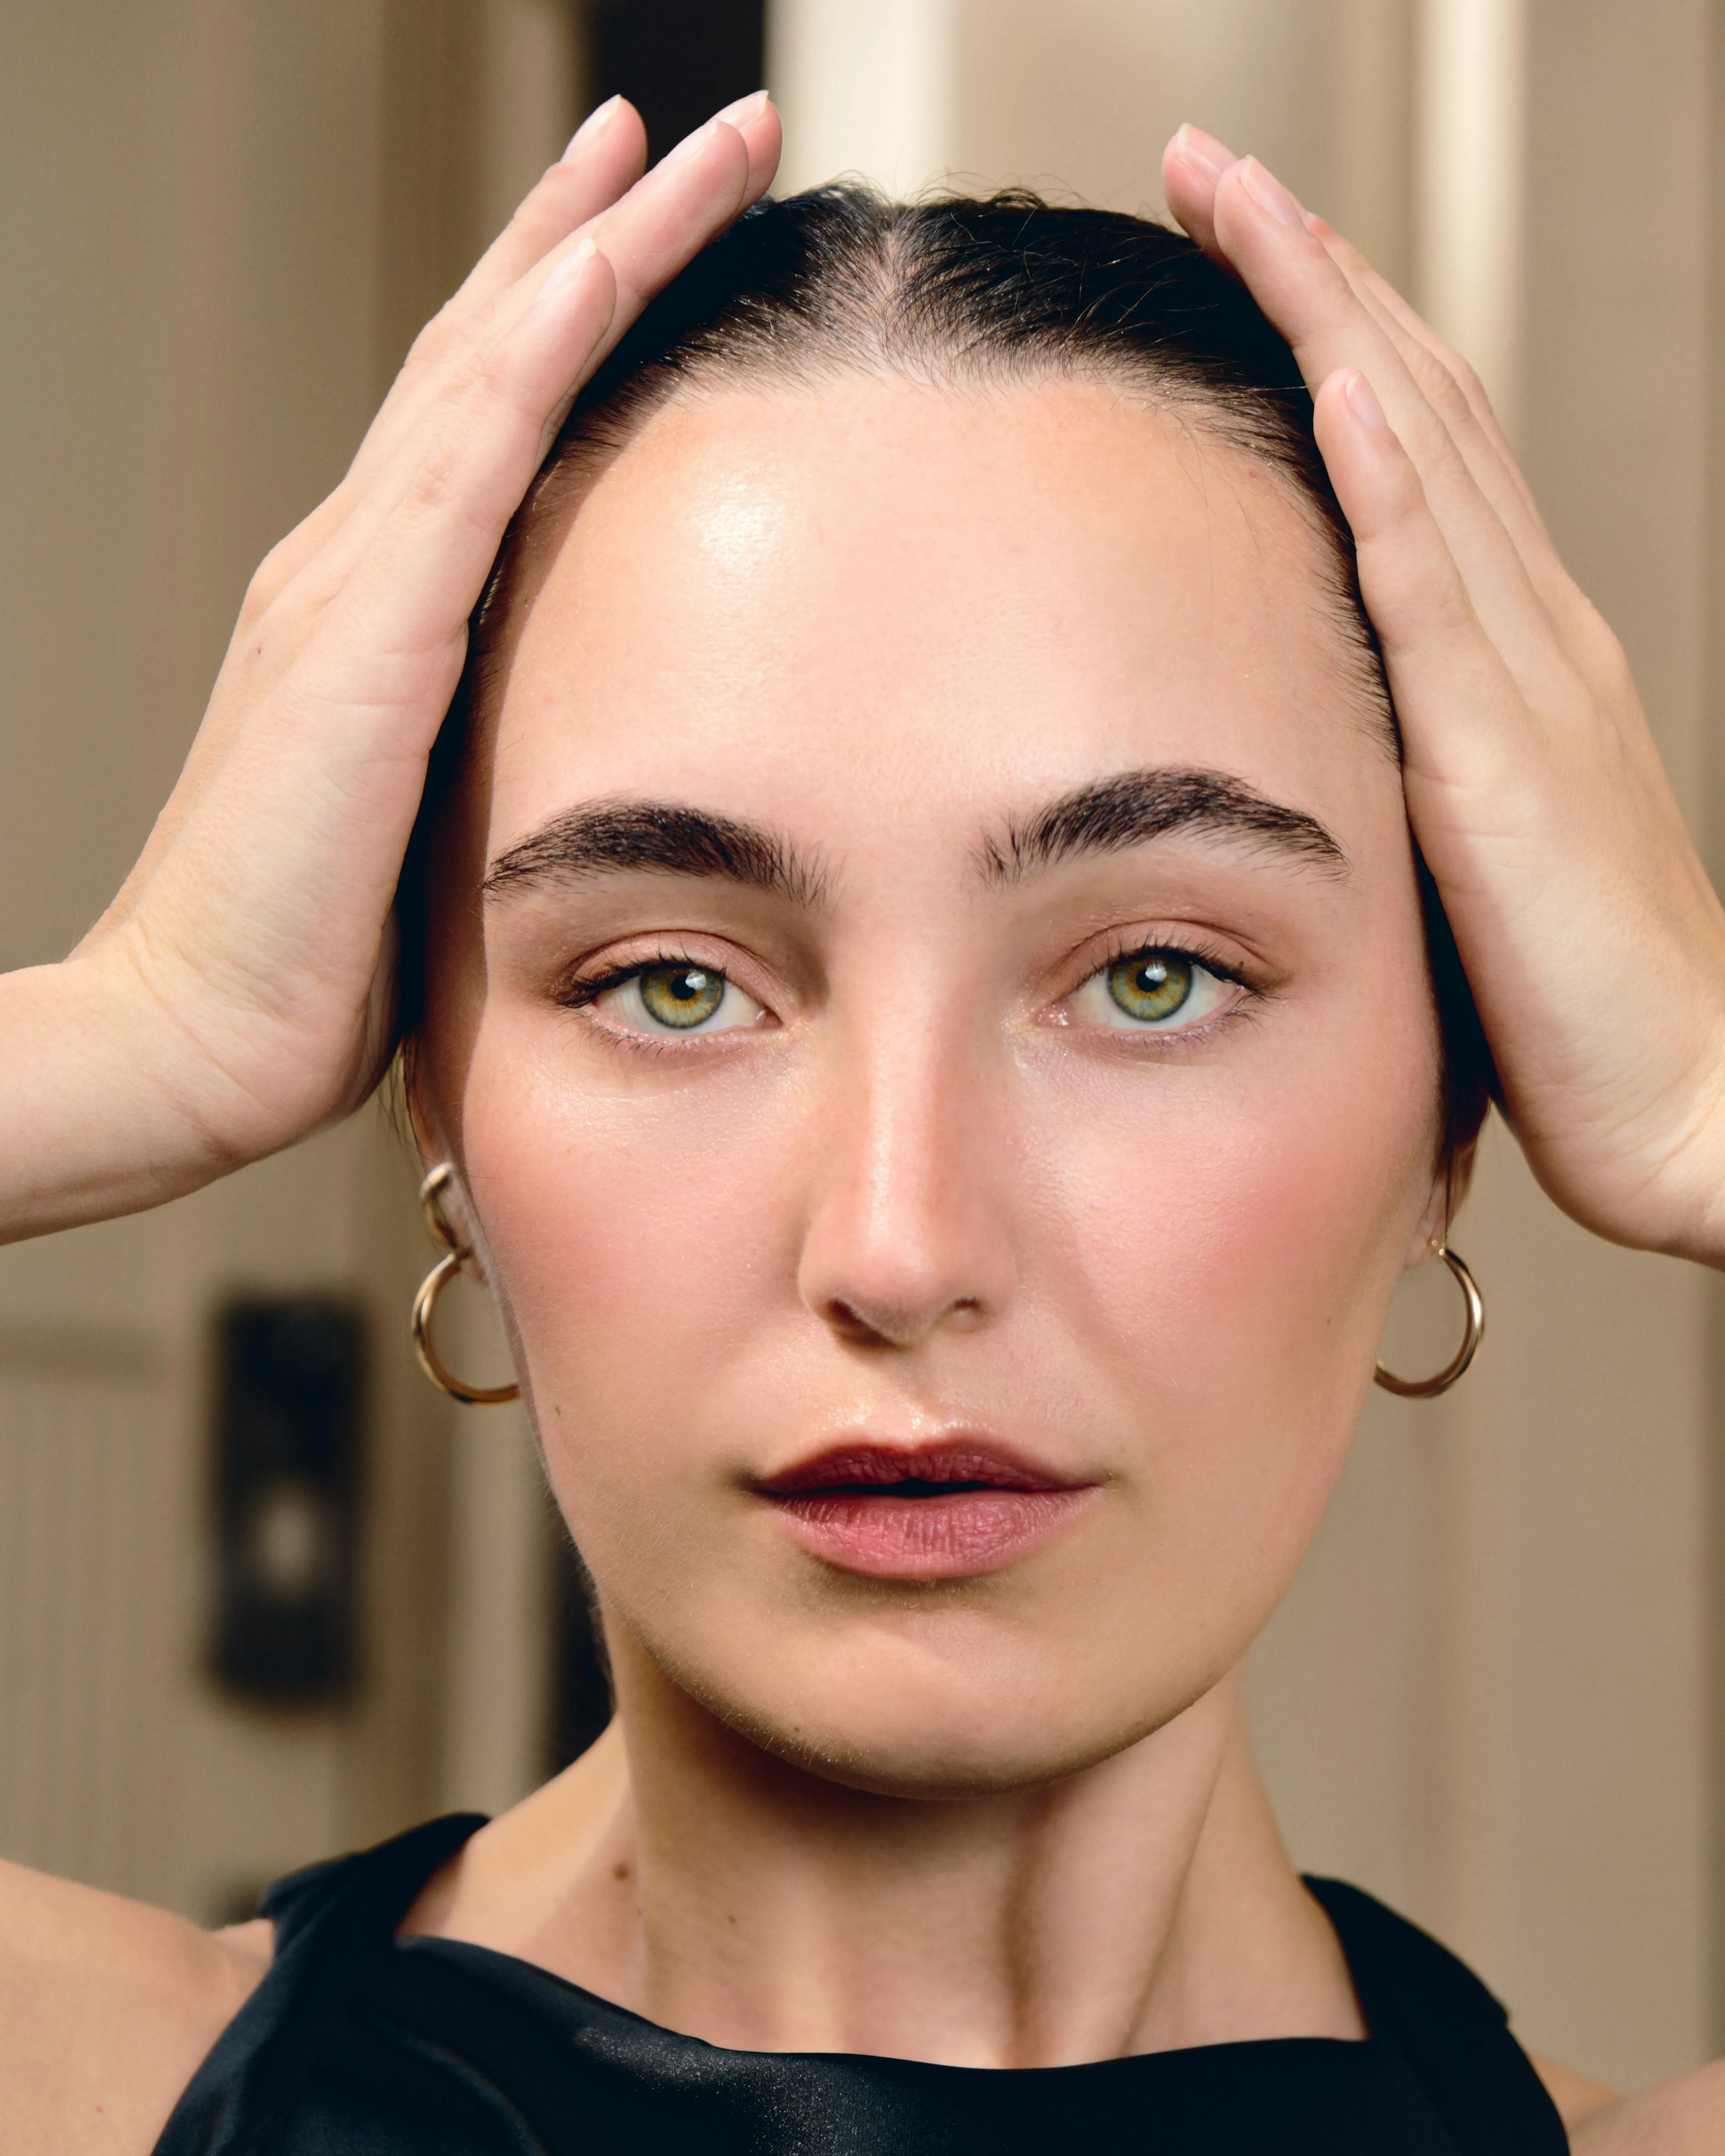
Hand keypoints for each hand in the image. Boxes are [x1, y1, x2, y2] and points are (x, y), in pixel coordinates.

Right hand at [0, 92, 781, 1242]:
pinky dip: (534, 348)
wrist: (201, 1031)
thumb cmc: (315, 955)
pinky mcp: (367, 634)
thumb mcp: (422, 819)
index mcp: (374, 605)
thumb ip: (476, 744)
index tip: (643, 219)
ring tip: (677, 141)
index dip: (561, 304)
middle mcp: (354, 558)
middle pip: (489, 349)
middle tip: (691, 128)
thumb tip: (567, 735)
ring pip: (488, 363)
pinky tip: (598, 260)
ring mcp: (350, 580)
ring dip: (588, 243)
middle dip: (590, 226)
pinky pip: (467, 457)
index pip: (484, 414)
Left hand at [1163, 126, 1724, 1266]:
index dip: (1333, 328)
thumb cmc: (1581, 997)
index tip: (1241, 240)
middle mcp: (1531, 634)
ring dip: (1331, 322)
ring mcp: (1526, 685)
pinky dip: (1388, 484)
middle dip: (1313, 273)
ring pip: (1420, 457)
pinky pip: (1439, 597)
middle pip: (1413, 404)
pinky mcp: (1503, 767)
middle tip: (1212, 168)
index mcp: (1517, 652)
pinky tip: (1335, 388)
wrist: (1689, 1096)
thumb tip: (1325, 717)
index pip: (1415, 443)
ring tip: (1247, 209)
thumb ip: (1417, 756)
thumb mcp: (1478, 842)